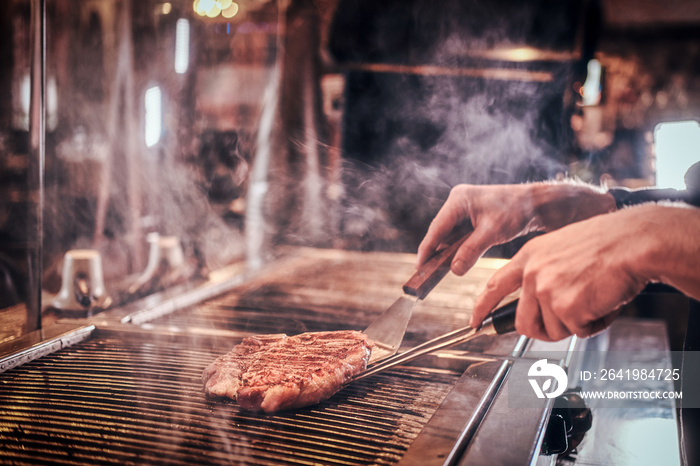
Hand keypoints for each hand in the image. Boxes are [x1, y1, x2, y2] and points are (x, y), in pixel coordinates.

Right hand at [417, 182, 614, 275]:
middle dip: (435, 253)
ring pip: (449, 236)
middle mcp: (457, 202)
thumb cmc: (517, 211)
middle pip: (440, 232)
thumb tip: (454, 270)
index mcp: (458, 200)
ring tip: (437, 272)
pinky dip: (457, 250)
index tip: (419, 267)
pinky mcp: (471, 218)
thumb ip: (470, 251)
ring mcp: (464, 210)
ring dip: (447, 253)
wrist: (537, 204)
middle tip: (426, 275)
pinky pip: (459, 237)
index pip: (436, 228)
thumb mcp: (492, 232)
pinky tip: (455, 263)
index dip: (427, 249)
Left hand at [470, 203, 699, 340]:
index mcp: (529, 256)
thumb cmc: (607, 244)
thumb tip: (540, 304)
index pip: (494, 286)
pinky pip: (578, 331)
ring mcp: (546, 290)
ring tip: (592, 299)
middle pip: (523, 322)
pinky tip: (603, 301)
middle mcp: (532, 273)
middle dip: (544, 330)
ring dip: (575, 324)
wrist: (632, 241)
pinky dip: (595, 324)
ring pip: (552, 330)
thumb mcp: (561, 249)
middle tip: (566, 323)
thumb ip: (544, 272)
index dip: (482, 308)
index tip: (474, 322)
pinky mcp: (565, 307)